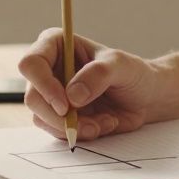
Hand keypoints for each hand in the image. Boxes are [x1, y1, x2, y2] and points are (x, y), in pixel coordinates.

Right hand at [18, 28, 160, 142]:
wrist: (146, 98)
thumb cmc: (133, 73)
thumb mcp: (121, 66)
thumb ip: (98, 74)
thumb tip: (72, 96)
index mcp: (57, 45)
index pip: (31, 63)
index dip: (43, 85)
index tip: (66, 105)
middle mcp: (49, 70)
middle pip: (33, 97)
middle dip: (59, 116)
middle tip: (88, 124)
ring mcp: (52, 95)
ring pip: (42, 119)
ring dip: (74, 127)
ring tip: (103, 122)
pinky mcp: (59, 116)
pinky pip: (57, 132)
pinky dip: (80, 134)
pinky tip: (103, 124)